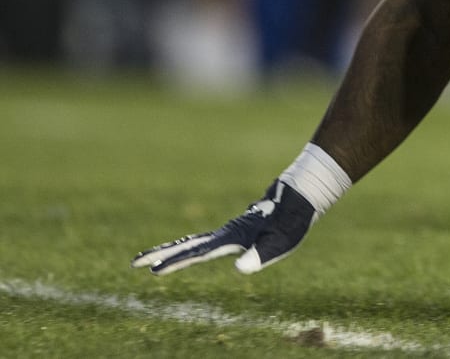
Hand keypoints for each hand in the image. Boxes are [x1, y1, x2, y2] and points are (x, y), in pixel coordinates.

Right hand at [131, 180, 316, 274]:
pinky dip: (188, 245)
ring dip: (171, 249)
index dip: (176, 263)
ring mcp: (229, 230)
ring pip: (193, 241)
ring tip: (150, 258)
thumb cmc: (291, 222)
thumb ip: (260, 255)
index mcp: (231, 239)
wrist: (299, 196)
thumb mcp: (280, 243)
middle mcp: (226, 233)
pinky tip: (187, 248)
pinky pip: (205, 239)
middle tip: (133, 262)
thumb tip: (239, 270)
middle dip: (160, 254)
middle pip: (187, 245)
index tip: (153, 271)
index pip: (198, 254)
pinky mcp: (236, 230)